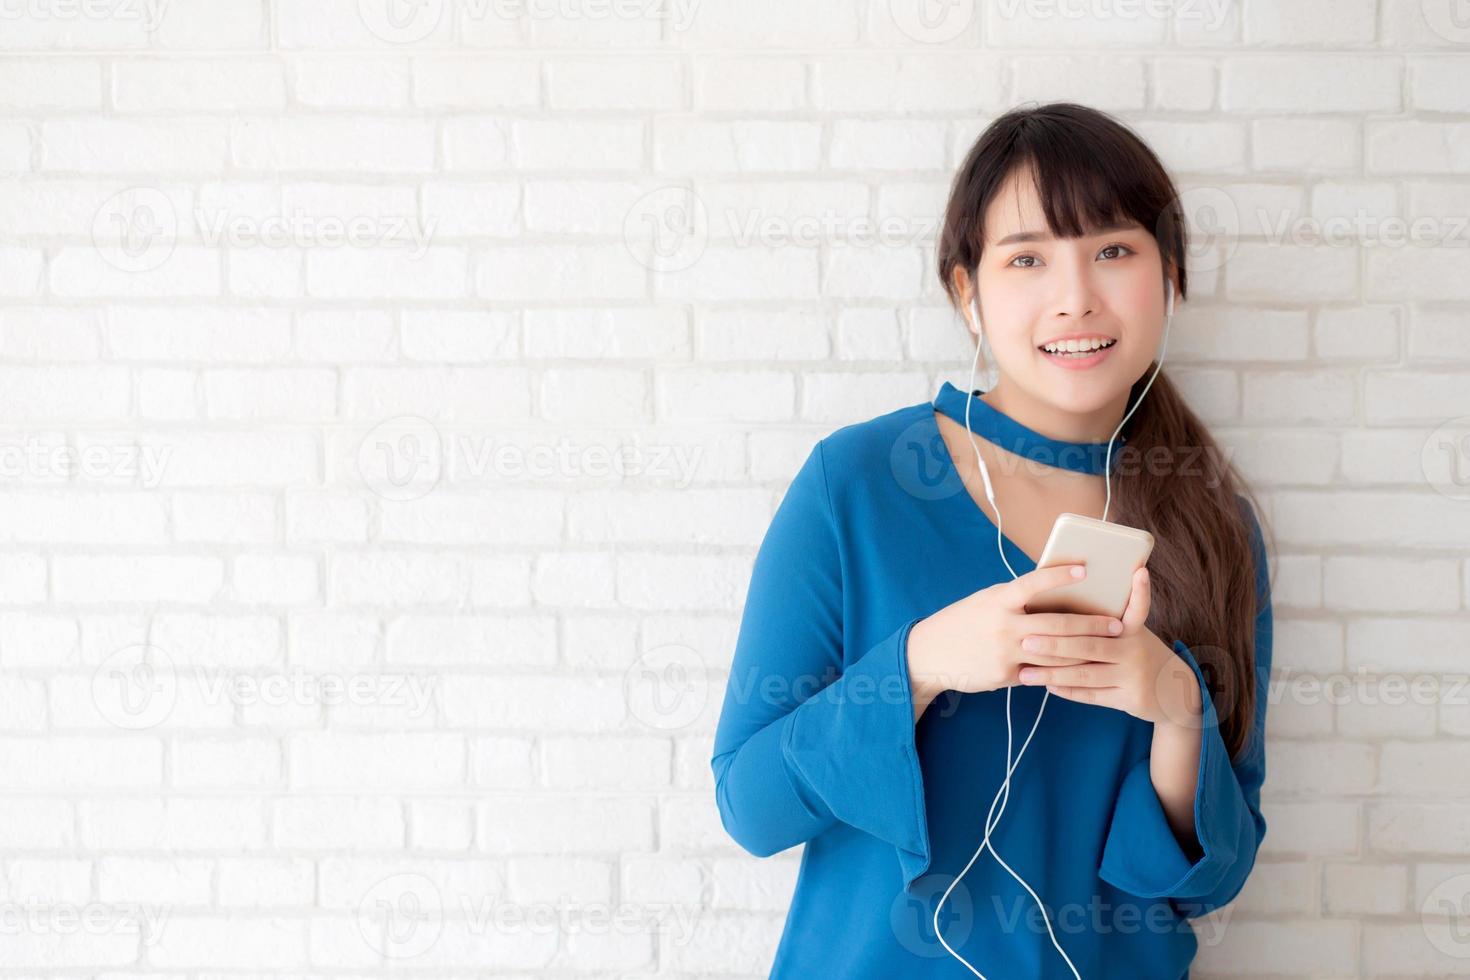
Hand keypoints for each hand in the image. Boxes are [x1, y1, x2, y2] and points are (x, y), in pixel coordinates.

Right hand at [907, 563, 1125, 700]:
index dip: (1059, 576)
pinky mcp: (1005, 676)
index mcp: (998, 600)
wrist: (929, 655)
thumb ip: (1015, 600)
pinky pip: (1040, 673)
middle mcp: (1003, 625)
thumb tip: (1050, 594)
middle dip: (1091, 624)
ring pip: (1055, 653)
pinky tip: (1081, 669)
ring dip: (1084, 650)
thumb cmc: (962, 622)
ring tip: (1108, 646)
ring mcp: (1005, 652)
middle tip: (1116, 624)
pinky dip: (1061, 670)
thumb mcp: (985, 602)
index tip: (1085, 569)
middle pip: (1057, 624)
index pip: (1033, 583)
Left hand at [1014, 566, 1203, 728]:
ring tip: (1025, 674)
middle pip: (1090, 646)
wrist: (1176, 692)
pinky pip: (1092, 695)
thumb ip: (1105, 624)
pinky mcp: (1130, 699)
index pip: (1139, 608)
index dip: (1141, 591)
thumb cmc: (1137, 655)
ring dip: (1052, 674)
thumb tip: (1060, 603)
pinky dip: (1068, 691)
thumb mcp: (1132, 636)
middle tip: (1026, 642)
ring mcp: (1133, 677)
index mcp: (1134, 630)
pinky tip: (1048, 686)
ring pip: (1086, 674)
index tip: (1139, 571)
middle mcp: (1135, 651)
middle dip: (1055, 644)